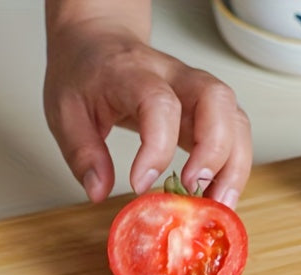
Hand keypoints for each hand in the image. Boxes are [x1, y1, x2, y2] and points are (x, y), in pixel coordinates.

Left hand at [43, 2, 251, 206]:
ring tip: (218, 205)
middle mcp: (176, 77)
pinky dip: (233, 168)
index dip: (156, 147)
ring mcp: (197, 92)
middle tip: (194, 192)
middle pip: (216, 102)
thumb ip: (82, 153)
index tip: (140, 184)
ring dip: (233, 166)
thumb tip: (99, 191)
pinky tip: (218, 197)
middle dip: (214, 152)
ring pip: (235, 119)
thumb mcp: (65, 112)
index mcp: (135, 74)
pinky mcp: (206, 111)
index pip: (160, 103)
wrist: (100, 43)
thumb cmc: (85, 74)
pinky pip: (234, 135)